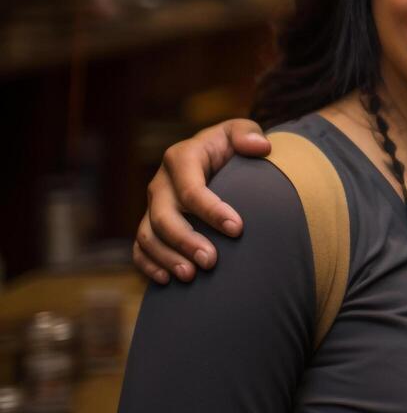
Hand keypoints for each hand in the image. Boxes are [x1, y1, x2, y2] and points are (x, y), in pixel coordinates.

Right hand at [132, 119, 270, 284]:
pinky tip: (167, 281)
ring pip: (148, 236)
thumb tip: (260, 147)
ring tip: (191, 276)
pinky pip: (140, 249)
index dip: (212, 210)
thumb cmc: (231, 147)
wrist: (215, 159)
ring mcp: (152, 206)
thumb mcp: (240, 131)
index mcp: (180, 158)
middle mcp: (161, 183)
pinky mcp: (149, 225)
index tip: (238, 229)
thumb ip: (247, 134)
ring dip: (167, 258)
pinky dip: (149, 265)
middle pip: (165, 216)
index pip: (192, 189)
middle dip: (186, 241)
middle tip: (211, 262)